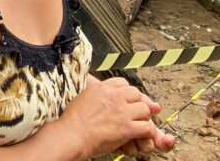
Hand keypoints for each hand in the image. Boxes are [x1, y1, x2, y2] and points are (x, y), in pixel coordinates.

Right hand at [59, 77, 175, 158]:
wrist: (72, 135)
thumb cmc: (73, 121)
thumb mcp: (82, 97)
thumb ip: (95, 94)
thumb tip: (97, 98)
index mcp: (102, 88)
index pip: (123, 83)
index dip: (127, 91)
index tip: (127, 98)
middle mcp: (114, 96)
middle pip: (136, 94)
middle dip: (138, 103)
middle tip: (136, 112)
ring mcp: (122, 111)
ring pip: (145, 109)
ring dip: (143, 117)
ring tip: (139, 124)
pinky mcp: (127, 128)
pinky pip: (146, 127)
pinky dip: (147, 132)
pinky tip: (143, 135)